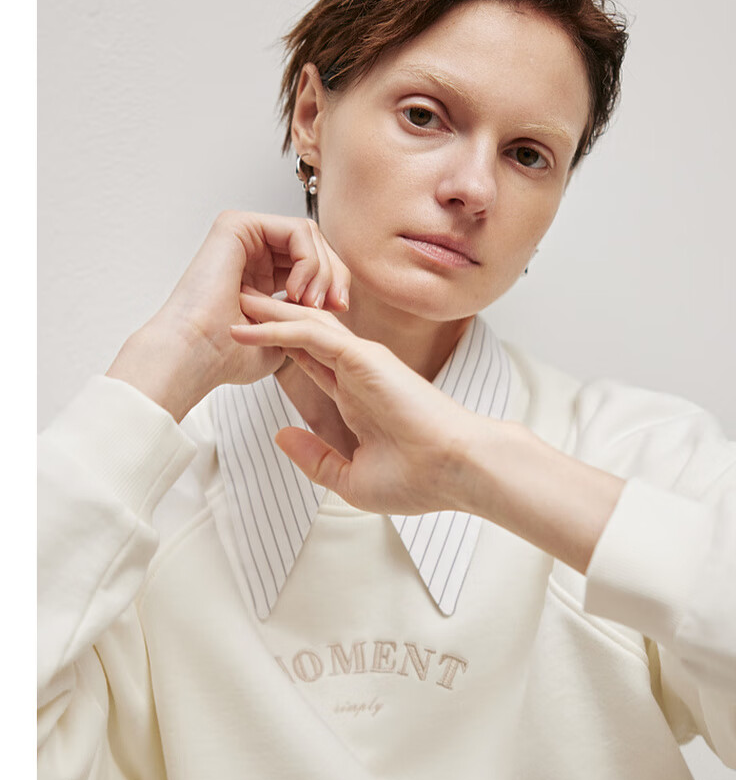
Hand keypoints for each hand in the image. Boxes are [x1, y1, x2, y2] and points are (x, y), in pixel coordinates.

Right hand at [106, 211, 350, 420]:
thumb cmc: (228, 355)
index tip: (339, 311)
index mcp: (260, 276)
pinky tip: (295, 291)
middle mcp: (252, 252)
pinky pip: (296, 230)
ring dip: (322, 271)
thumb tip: (335, 303)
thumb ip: (307, 317)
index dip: (333, 284)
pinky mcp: (237, 225)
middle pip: (314, 244)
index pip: (312, 264)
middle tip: (334, 306)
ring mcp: (244, 236)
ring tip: (310, 304)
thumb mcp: (283, 337)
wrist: (197, 355)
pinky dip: (308, 261)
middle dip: (333, 275)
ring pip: (309, 235)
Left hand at [230, 295, 476, 513]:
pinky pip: (313, 334)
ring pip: (306, 326)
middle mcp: (358, 375)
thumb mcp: (351, 478)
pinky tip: (251, 323)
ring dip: (268, 314)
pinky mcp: (365, 358)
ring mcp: (362, 363)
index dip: (279, 349)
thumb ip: (315, 457)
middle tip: (235, 305)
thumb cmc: (420, 480)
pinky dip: (280, 326)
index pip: (311, 365)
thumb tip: (281, 435)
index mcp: (357, 400)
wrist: (456, 472)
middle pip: (305, 337)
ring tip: (236, 300)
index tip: (249, 342)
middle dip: (269, 321)